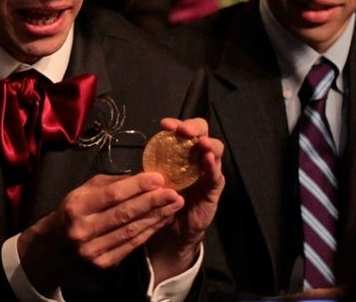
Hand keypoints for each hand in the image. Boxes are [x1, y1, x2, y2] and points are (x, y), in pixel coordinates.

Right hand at [17, 171, 184, 295]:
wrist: (55, 247)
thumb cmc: (73, 211)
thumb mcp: (84, 190)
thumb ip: (111, 183)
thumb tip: (142, 177)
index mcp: (76, 207)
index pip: (112, 195)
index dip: (137, 186)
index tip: (159, 178)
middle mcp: (83, 230)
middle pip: (124, 214)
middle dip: (153, 202)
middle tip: (174, 192)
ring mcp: (94, 250)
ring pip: (132, 231)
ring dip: (156, 217)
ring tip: (174, 204)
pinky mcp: (104, 263)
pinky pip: (132, 245)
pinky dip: (149, 231)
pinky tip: (162, 220)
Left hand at [147, 117, 224, 281]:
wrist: (172, 230)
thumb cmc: (162, 199)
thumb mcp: (154, 180)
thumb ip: (152, 166)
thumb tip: (140, 153)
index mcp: (181, 152)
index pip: (183, 131)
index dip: (176, 124)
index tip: (164, 124)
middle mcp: (197, 158)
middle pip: (202, 134)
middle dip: (194, 128)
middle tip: (184, 130)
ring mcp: (207, 172)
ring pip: (214, 151)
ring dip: (207, 144)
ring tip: (200, 142)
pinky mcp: (213, 189)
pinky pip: (215, 175)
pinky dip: (212, 166)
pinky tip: (207, 159)